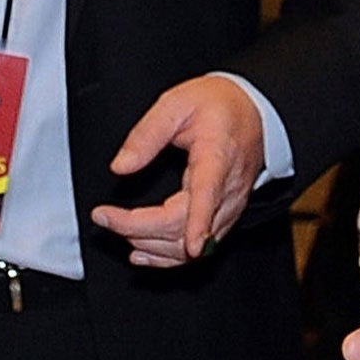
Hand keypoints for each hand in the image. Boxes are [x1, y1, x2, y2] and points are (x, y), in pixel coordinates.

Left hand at [89, 76, 264, 266]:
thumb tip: (121, 167)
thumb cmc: (219, 105)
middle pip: (187, 226)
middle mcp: (227, 187)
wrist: (254, 111)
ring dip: (151, 245)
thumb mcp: (178, 103)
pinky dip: (169, 255)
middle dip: (141, 230)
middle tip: (106, 217)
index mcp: (217, 156)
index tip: (190, 245)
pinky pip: (200, 246)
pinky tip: (143, 253)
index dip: (199, 222)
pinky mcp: (226, 214)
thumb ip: (147, 134)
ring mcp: (230, 205)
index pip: (208, 194)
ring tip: (118, 229)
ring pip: (193, 245)